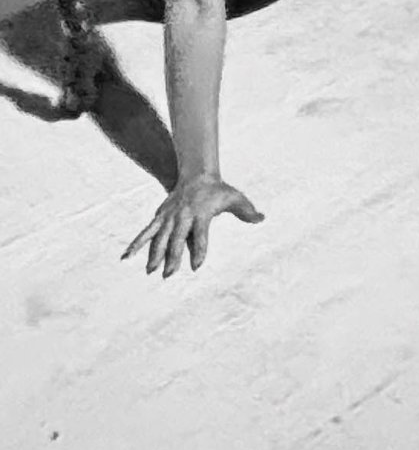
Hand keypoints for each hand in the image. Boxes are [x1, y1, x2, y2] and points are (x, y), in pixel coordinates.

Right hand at [124, 176, 263, 277]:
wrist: (196, 175)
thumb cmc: (218, 190)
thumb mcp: (235, 197)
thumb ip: (247, 210)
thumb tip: (262, 218)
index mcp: (201, 213)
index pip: (200, 235)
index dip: (199, 250)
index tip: (197, 266)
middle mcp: (182, 216)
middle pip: (176, 239)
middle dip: (173, 257)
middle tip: (169, 274)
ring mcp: (169, 217)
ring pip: (159, 237)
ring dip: (154, 254)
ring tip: (150, 270)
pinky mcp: (160, 217)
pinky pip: (146, 232)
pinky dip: (135, 244)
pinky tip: (125, 257)